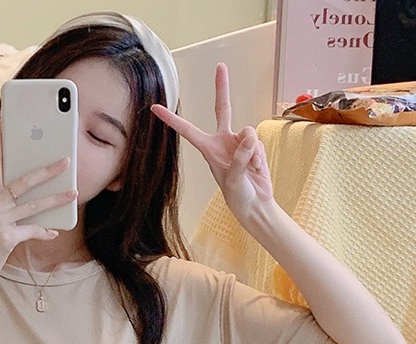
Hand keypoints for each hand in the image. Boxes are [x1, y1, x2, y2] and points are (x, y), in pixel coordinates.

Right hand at [0, 118, 76, 284]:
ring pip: (34, 206)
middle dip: (47, 171)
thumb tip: (30, 194)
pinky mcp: (6, 238)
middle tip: (65, 161)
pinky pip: (32, 231)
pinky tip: (54, 232)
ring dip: (56, 199)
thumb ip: (5, 204)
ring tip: (74, 193)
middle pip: (23, 182)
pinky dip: (44, 232)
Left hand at [151, 63, 273, 225]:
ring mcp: (239, 142)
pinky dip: (260, 156)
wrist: (256, 204)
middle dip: (222, 87)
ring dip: (253, 153)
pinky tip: (257, 169)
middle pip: (222, 108)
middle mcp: (222, 141)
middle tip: (221, 66)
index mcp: (208, 150)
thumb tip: (249, 135)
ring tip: (250, 170)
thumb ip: (240, 157)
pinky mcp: (253, 145)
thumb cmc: (239, 196)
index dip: (171, 119)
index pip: (187, 130)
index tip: (155, 107)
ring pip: (249, 133)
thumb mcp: (235, 180)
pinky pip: (259, 143)